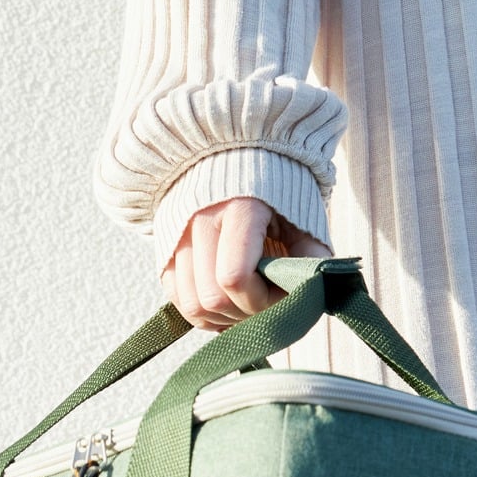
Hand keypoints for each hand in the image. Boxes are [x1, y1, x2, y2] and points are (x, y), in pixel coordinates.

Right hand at [160, 196, 332, 330]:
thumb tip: (310, 296)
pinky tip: (225, 307)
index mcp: (239, 207)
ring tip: (245, 306)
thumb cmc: (275, 191)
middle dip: (244, 314)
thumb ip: (310, 256)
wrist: (235, 157)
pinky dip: (202, 314)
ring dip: (223, 319)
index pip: (234, 278)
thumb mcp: (302, 217)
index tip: (281, 292)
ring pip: (192, 305)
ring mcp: (178, 234)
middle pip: (212, 298)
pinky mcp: (166, 248)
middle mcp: (200, 218)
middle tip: (265, 303)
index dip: (261, 301)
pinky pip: (178, 298)